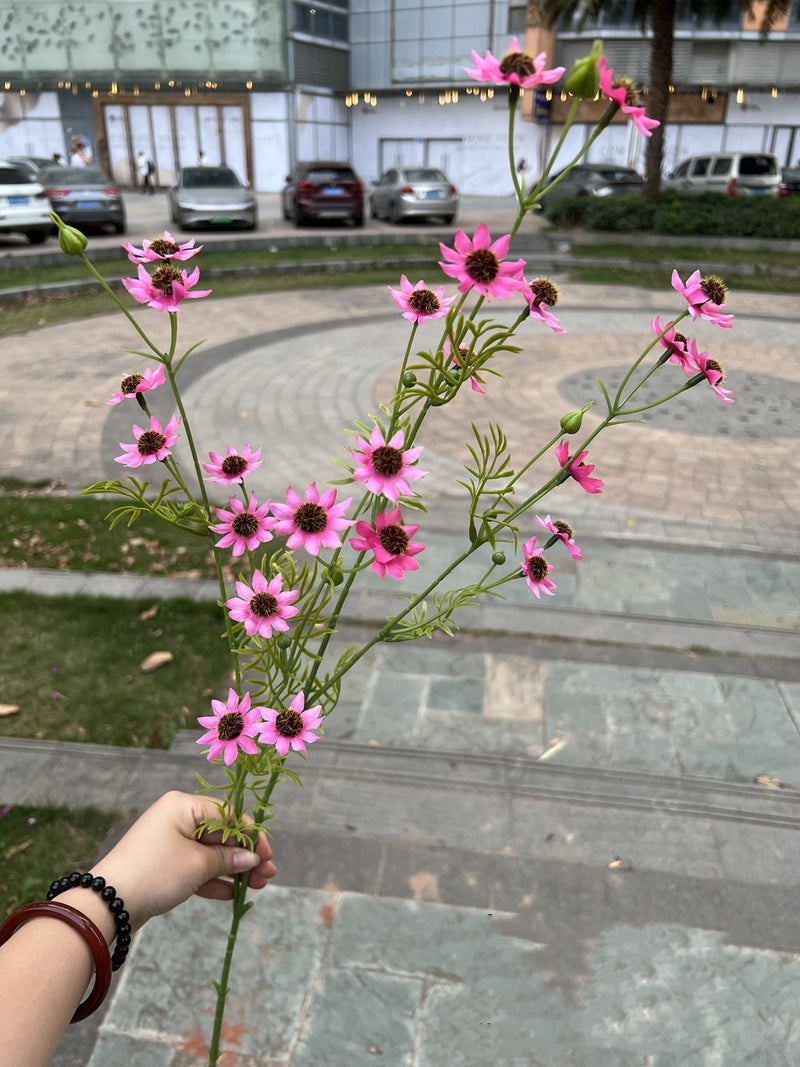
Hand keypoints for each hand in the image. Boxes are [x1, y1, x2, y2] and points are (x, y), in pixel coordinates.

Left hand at [89, 791, 275, 931]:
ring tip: (257, 887)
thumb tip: (252, 859)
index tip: (267, 856)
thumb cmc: (155, 873)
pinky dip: (214, 880)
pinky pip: (196, 869)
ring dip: (233, 870)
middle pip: (221, 835)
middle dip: (245, 856)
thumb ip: (228, 859)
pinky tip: (232, 895)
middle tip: (268, 875)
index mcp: (184, 806)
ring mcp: (169, 844)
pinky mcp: (164, 866)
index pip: (228, 815)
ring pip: (210, 854)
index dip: (250, 836)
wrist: (108, 904)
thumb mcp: (197, 864)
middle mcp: (177, 820)